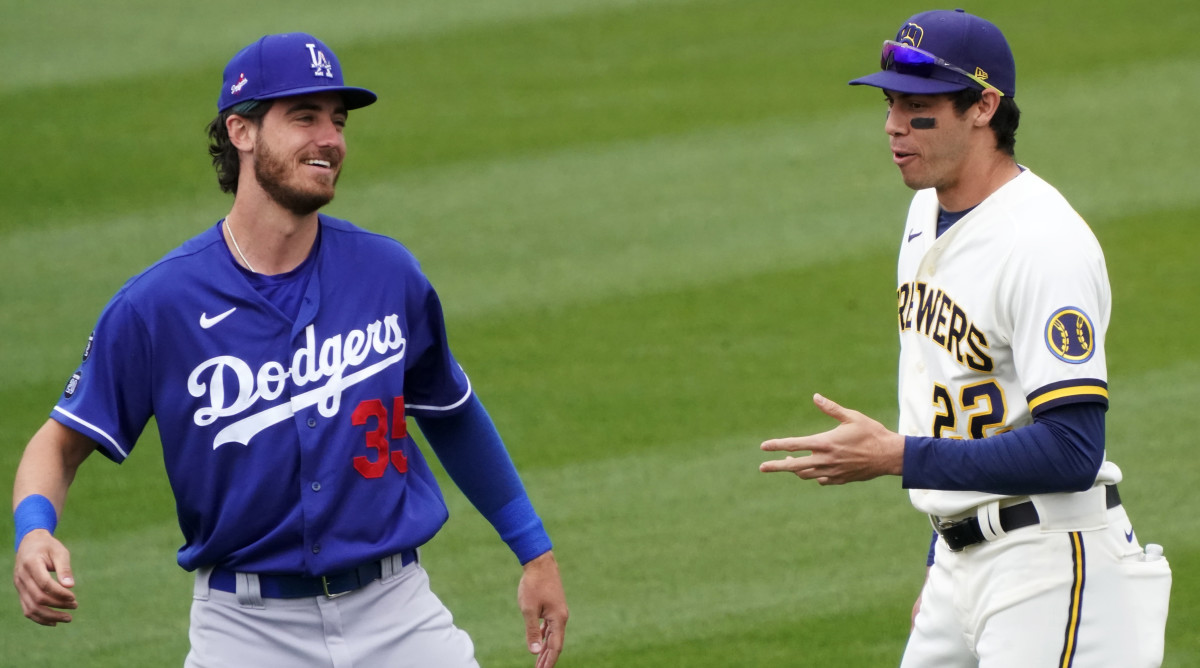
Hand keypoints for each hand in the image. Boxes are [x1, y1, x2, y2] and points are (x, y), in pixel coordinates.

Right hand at [13, 529, 76, 625]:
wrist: (29, 543)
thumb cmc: (48, 547)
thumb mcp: (59, 552)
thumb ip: (64, 568)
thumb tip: (71, 586)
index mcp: (31, 564)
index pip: (44, 584)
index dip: (59, 593)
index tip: (73, 597)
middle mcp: (22, 577)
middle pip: (38, 598)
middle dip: (58, 606)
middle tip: (75, 606)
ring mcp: (19, 586)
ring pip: (31, 608)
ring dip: (50, 616)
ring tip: (68, 618)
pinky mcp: (20, 592)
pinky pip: (27, 609)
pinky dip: (39, 618)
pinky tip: (54, 622)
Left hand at [517, 551, 567, 667]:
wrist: (540, 562)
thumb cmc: (533, 584)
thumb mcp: (529, 609)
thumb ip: (532, 631)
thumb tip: (534, 651)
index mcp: (558, 619)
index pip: (555, 647)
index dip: (549, 661)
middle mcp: (561, 617)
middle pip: (555, 643)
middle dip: (547, 658)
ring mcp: (558, 611)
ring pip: (553, 635)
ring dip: (545, 648)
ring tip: (539, 661)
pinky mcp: (553, 606)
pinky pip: (550, 626)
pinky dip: (545, 636)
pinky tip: (539, 641)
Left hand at [759, 394, 904, 483]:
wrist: (890, 456)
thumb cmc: (871, 432)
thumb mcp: (851, 417)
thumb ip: (831, 408)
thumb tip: (815, 397)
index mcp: (825, 443)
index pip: (794, 444)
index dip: (776, 445)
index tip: (763, 447)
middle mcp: (826, 460)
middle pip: (794, 465)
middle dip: (776, 466)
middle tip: (762, 467)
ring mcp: (832, 472)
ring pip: (806, 474)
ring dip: (795, 470)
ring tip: (787, 463)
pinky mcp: (840, 479)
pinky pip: (821, 480)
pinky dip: (814, 475)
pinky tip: (813, 470)